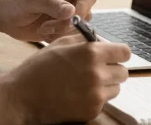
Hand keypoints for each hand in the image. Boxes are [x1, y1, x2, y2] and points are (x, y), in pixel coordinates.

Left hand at [0, 0, 96, 41]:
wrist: (2, 15)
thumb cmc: (13, 2)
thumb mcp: (30, 1)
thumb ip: (51, 5)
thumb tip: (72, 11)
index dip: (83, 9)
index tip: (70, 20)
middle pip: (86, 14)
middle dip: (68, 24)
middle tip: (49, 26)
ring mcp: (67, 12)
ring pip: (79, 27)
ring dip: (62, 31)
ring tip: (43, 28)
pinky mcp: (62, 26)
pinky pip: (71, 36)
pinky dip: (59, 37)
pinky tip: (44, 32)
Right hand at [6, 35, 130, 123]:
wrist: (25, 95)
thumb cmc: (40, 67)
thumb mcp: (60, 44)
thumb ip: (82, 39)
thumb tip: (97, 39)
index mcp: (90, 53)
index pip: (124, 52)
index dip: (119, 51)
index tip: (115, 53)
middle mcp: (97, 74)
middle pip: (123, 72)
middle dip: (113, 68)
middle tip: (98, 67)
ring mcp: (96, 95)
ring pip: (116, 87)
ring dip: (106, 83)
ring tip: (86, 80)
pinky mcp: (92, 110)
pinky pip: (104, 101)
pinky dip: (96, 96)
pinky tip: (78, 91)